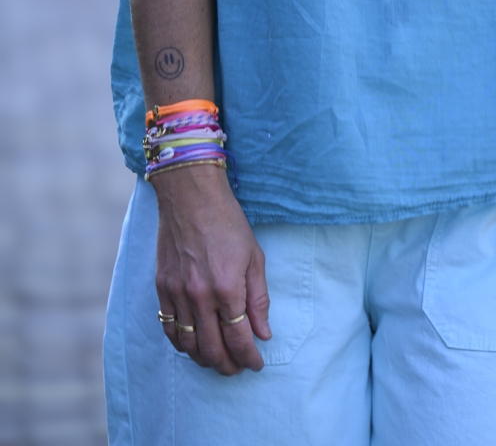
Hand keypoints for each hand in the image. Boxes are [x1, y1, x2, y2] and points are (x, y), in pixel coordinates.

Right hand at [153, 164, 270, 374]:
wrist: (191, 196)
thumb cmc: (228, 222)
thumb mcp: (254, 256)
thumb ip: (258, 299)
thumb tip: (263, 333)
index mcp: (227, 288)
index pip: (239, 339)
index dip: (249, 358)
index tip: (257, 364)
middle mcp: (199, 296)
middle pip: (212, 349)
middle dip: (228, 366)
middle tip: (238, 369)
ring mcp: (177, 294)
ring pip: (188, 345)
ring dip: (204, 359)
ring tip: (218, 360)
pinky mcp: (162, 288)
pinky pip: (169, 328)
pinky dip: (181, 343)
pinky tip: (192, 345)